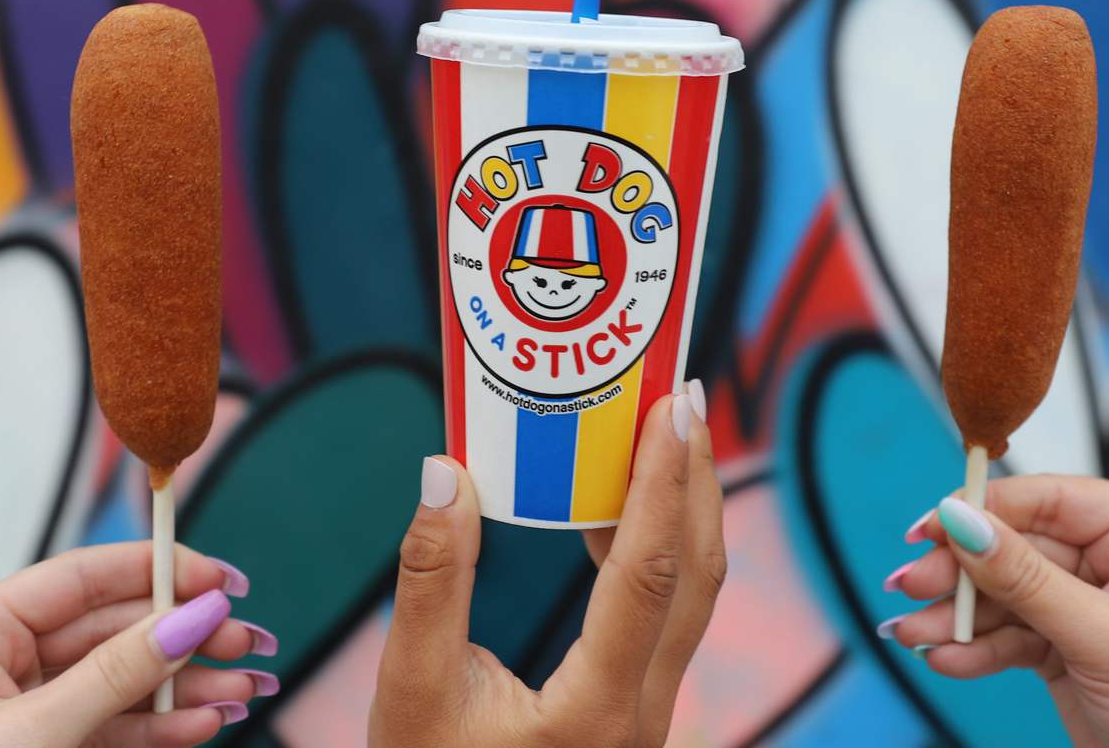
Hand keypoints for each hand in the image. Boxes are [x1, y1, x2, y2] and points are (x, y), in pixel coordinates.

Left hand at [0, 541, 276, 747]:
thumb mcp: (28, 736)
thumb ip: (113, 677)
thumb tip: (192, 617)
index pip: (80, 578)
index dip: (157, 571)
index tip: (222, 580)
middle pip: (112, 629)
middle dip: (186, 637)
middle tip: (252, 642)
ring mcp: (19, 707)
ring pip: (120, 681)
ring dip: (186, 687)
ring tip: (247, 690)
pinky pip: (110, 726)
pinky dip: (159, 726)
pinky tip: (205, 722)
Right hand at [370, 385, 723, 747]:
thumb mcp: (410, 691)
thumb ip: (431, 582)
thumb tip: (443, 473)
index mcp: (596, 711)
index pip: (652, 573)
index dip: (664, 482)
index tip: (672, 407)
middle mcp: (642, 713)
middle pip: (698, 575)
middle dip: (695, 478)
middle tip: (683, 395)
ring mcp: (647, 714)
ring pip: (692, 597)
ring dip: (683, 509)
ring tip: (659, 435)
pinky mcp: (634, 709)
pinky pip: (667, 615)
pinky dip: (656, 549)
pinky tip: (613, 514)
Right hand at [889, 474, 1108, 747]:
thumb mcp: (1106, 638)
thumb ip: (1028, 580)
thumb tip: (961, 520)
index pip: (1052, 500)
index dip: (986, 508)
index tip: (930, 528)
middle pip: (1016, 546)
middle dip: (961, 572)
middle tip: (910, 586)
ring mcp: (1086, 601)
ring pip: (1003, 592)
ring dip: (956, 616)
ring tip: (911, 634)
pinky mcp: (1064, 643)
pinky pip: (1007, 633)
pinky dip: (974, 648)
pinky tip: (945, 658)